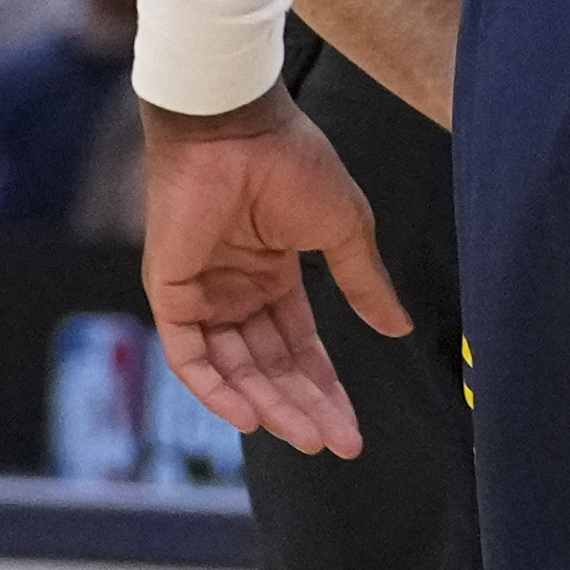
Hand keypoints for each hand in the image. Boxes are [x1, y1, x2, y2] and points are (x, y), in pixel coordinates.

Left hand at [141, 90, 404, 458]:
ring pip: (233, 371)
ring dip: (268, 406)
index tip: (352, 432)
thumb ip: (365, 284)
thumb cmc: (292, 161)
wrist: (238, 124)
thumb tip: (400, 329)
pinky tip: (251, 416)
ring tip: (305, 437)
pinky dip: (215, 389)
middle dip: (304, 409)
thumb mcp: (344, 230)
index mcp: (272, 275)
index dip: (325, 390)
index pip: (300, 350)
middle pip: (271, 369)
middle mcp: (235, 291)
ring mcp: (201, 293)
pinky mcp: (170, 291)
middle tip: (336, 445)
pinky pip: (188, 356)